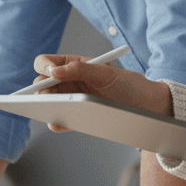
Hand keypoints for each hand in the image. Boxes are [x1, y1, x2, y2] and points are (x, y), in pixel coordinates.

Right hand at [30, 54, 171, 131]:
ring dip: (45, 106)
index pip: (46, 63)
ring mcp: (70, 100)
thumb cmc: (127, 84)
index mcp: (72, 65)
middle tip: (44, 96)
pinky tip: (57, 122)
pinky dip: (56, 122)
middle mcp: (68, 82)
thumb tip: (53, 71)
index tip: (50, 73)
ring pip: (47, 103)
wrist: (145, 105)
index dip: (43, 67)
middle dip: (40, 90)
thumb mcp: (105, 72)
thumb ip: (79, 69)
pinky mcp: (76, 117)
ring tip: (49, 109)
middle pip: (42, 84)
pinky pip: (60, 120)